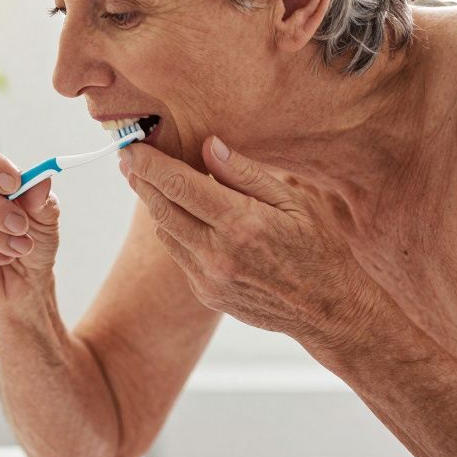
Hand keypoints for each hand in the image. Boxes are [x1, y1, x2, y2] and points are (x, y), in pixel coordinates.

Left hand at [120, 136, 392, 351]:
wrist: (328, 310)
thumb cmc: (319, 247)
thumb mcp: (294, 200)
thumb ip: (246, 174)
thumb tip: (207, 145)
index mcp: (241, 225)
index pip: (180, 186)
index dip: (150, 163)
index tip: (132, 146)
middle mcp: (218, 254)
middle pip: (162, 209)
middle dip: (140, 179)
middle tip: (127, 155)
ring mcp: (208, 278)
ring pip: (167, 231)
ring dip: (155, 204)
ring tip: (149, 178)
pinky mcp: (205, 293)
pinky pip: (179, 253)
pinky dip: (175, 229)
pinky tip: (180, 212)